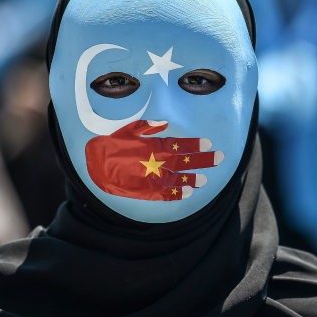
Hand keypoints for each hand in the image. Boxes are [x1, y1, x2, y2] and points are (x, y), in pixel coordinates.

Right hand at [85, 120, 222, 200]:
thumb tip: (164, 123)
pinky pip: (166, 194)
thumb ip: (148, 127)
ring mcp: (154, 178)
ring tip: (206, 180)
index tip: (208, 143)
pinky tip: (189, 193)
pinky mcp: (147, 191)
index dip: (195, 145)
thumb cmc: (113, 145)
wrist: (96, 166)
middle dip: (204, 160)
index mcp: (155, 147)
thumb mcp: (129, 129)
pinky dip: (178, 194)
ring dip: (194, 179)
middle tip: (220, 158)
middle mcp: (158, 163)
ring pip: (180, 179)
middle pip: (186, 162)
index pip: (181, 145)